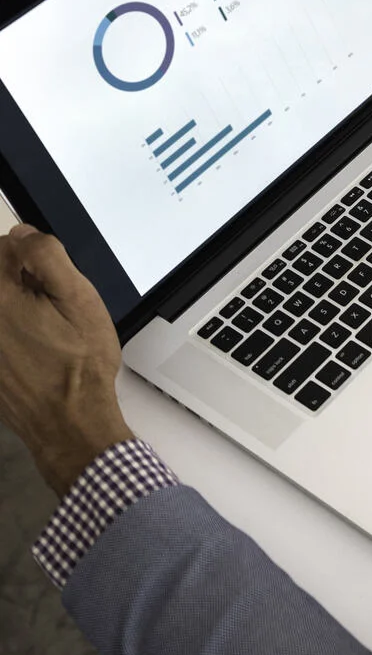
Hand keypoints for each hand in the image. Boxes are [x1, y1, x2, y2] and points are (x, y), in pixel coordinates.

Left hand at [0, 225, 132, 495]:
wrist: (68, 421)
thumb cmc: (80, 360)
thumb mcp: (80, 299)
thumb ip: (47, 257)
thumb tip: (22, 233)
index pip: (3, 247)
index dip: (31, 254)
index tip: (54, 276)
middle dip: (18, 280)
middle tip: (49, 302)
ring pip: (0, 307)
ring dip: (15, 306)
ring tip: (41, 327)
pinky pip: (1, 333)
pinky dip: (12, 331)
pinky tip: (30, 348)